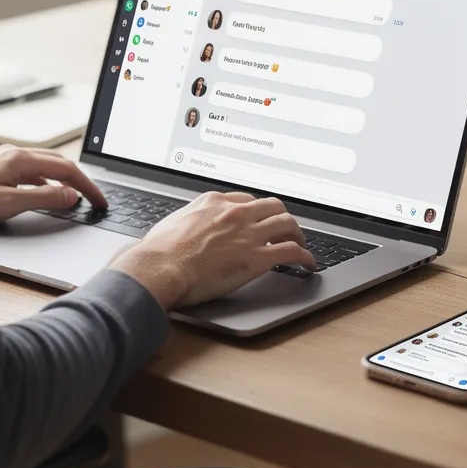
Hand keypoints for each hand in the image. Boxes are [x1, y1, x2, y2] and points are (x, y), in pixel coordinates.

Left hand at [0, 144, 106, 225]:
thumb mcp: (8, 204)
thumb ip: (43, 199)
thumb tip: (71, 196)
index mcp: (21, 159)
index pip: (67, 170)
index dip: (88, 187)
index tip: (99, 202)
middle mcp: (15, 153)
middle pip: (59, 163)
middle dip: (80, 181)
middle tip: (93, 200)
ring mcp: (5, 158)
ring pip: (45, 165)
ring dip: (63, 180)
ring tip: (74, 197)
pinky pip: (31, 169)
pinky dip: (46, 180)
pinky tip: (44, 193)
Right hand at [108, 192, 316, 309]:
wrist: (159, 267)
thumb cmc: (158, 252)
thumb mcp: (171, 224)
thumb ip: (185, 222)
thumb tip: (179, 231)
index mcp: (213, 202)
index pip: (246, 200)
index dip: (256, 211)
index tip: (259, 219)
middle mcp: (235, 213)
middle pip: (272, 207)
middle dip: (281, 217)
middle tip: (285, 229)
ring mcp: (248, 233)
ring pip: (287, 224)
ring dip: (297, 234)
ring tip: (300, 244)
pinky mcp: (257, 257)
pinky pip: (292, 251)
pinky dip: (305, 256)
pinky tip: (308, 264)